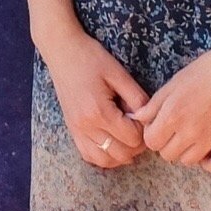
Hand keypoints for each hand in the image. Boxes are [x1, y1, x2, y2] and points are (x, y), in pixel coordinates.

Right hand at [38, 23, 151, 170]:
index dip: (144, 130)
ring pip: (104, 160)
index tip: (143, 116)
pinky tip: (112, 142)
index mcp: (99, 111)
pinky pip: (88, 155)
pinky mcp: (71, 129)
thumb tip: (148, 118)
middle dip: (136, 144)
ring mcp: (76, 130)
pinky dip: (103, 155)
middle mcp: (86, 126)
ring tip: (127, 136)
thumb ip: (137, 98)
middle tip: (138, 126)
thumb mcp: (119, 74)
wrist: (62, 50)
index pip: (132, 138)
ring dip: (121, 154)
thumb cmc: (91, 57)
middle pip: (121, 154)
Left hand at [132, 28, 210, 174]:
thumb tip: (136, 118)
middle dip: (168, 143)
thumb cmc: (208, 69)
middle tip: (177, 130)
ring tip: (194, 136)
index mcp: (173, 113)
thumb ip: (154, 104)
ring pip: (189, 161)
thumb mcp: (175, 82)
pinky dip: (210, 163)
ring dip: (187, 151)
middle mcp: (190, 130)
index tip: (160, 126)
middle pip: (168, 154)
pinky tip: (209, 149)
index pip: (151, 141)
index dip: (153, 134)